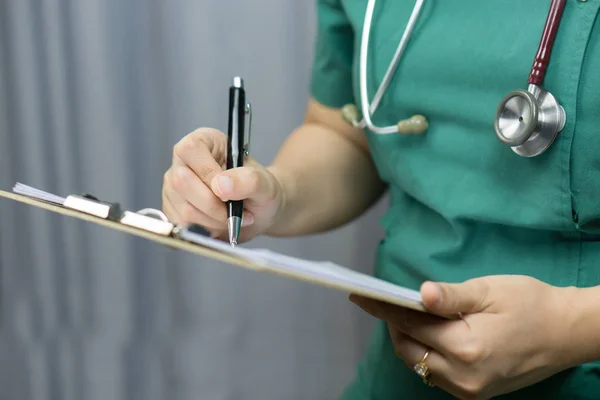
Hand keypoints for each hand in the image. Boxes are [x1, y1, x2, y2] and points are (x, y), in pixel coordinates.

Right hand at [162, 128, 283, 241]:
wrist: (258, 210)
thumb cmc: (260, 190)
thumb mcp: (265, 183)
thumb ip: (249, 180)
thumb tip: (221, 185)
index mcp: (204, 141)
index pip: (191, 149)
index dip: (207, 173)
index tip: (228, 193)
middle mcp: (183, 161)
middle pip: (182, 182)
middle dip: (213, 205)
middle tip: (236, 212)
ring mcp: (173, 185)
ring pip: (183, 208)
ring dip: (212, 221)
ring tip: (232, 218)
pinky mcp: (172, 208)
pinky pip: (181, 224)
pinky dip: (204, 230)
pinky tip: (219, 224)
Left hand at [350, 275, 573, 398]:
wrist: (566, 333)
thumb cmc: (530, 303)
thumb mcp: (490, 291)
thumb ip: (452, 296)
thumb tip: (419, 293)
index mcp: (466, 347)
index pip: (410, 325)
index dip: (383, 308)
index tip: (359, 295)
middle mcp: (464, 376)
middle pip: (409, 350)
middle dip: (394, 325)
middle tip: (388, 302)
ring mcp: (470, 390)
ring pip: (420, 364)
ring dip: (408, 341)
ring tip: (408, 316)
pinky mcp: (475, 394)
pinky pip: (436, 374)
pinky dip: (426, 353)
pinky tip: (430, 335)